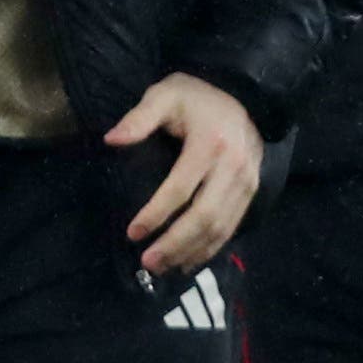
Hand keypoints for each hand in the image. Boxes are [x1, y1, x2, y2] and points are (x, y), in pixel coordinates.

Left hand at [105, 72, 261, 275]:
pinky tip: (190, 260)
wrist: (244, 95)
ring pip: (221, 228)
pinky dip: (211, 248)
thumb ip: (139, 118)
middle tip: (149, 262)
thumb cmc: (196, 96)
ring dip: (193, 252)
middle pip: (204, 216)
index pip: (180, 188)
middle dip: (175, 243)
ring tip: (165, 268)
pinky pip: (232, 227)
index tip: (133, 233)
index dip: (156, 214)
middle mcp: (232, 168)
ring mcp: (247, 183)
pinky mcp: (252, 192)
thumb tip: (110, 140)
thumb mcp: (164, 95)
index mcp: (210, 144)